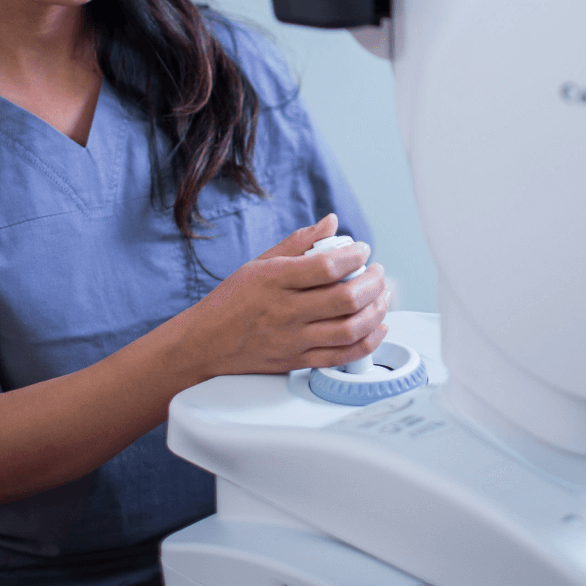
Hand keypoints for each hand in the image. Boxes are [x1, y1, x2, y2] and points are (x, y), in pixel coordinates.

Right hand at [180, 213, 390, 378]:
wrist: (204, 344)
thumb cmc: (231, 301)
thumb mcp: (259, 264)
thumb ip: (299, 243)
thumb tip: (332, 222)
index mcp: (274, 280)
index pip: (326, 266)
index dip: (354, 256)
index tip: (362, 250)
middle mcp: (285, 311)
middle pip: (345, 299)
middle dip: (373, 282)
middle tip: (377, 272)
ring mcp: (292, 340)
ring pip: (350, 329)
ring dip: (376, 311)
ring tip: (382, 295)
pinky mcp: (297, 362)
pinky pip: (342, 356)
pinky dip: (368, 342)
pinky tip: (378, 326)